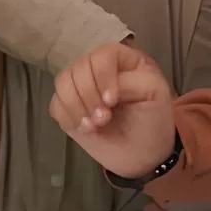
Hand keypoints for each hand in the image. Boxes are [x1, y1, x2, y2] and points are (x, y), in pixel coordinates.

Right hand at [49, 41, 176, 179]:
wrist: (142, 155)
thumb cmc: (153, 121)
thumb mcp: (155, 94)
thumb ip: (132, 82)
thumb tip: (105, 91)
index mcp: (123, 60)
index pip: (103, 55)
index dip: (103, 76)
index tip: (111, 101)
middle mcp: (99, 68)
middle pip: (79, 67)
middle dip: (89, 96)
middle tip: (103, 119)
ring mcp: (81, 87)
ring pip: (62, 82)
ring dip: (75, 107)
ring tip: (93, 126)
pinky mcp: (69, 107)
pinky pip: (55, 104)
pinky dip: (67, 117)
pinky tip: (85, 129)